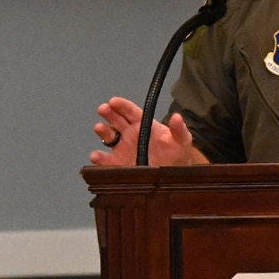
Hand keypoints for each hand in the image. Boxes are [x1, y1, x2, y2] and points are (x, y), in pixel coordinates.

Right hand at [90, 98, 205, 165]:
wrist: (173, 176)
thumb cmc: (176, 155)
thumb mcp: (182, 141)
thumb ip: (179, 129)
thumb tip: (177, 117)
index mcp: (143, 124)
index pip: (130, 111)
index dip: (122, 105)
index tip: (114, 101)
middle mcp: (130, 134)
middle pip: (116, 120)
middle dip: (109, 113)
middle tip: (104, 109)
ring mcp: (122, 148)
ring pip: (108, 136)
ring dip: (102, 131)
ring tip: (99, 128)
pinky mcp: (118, 164)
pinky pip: (106, 160)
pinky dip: (99, 158)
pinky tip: (96, 156)